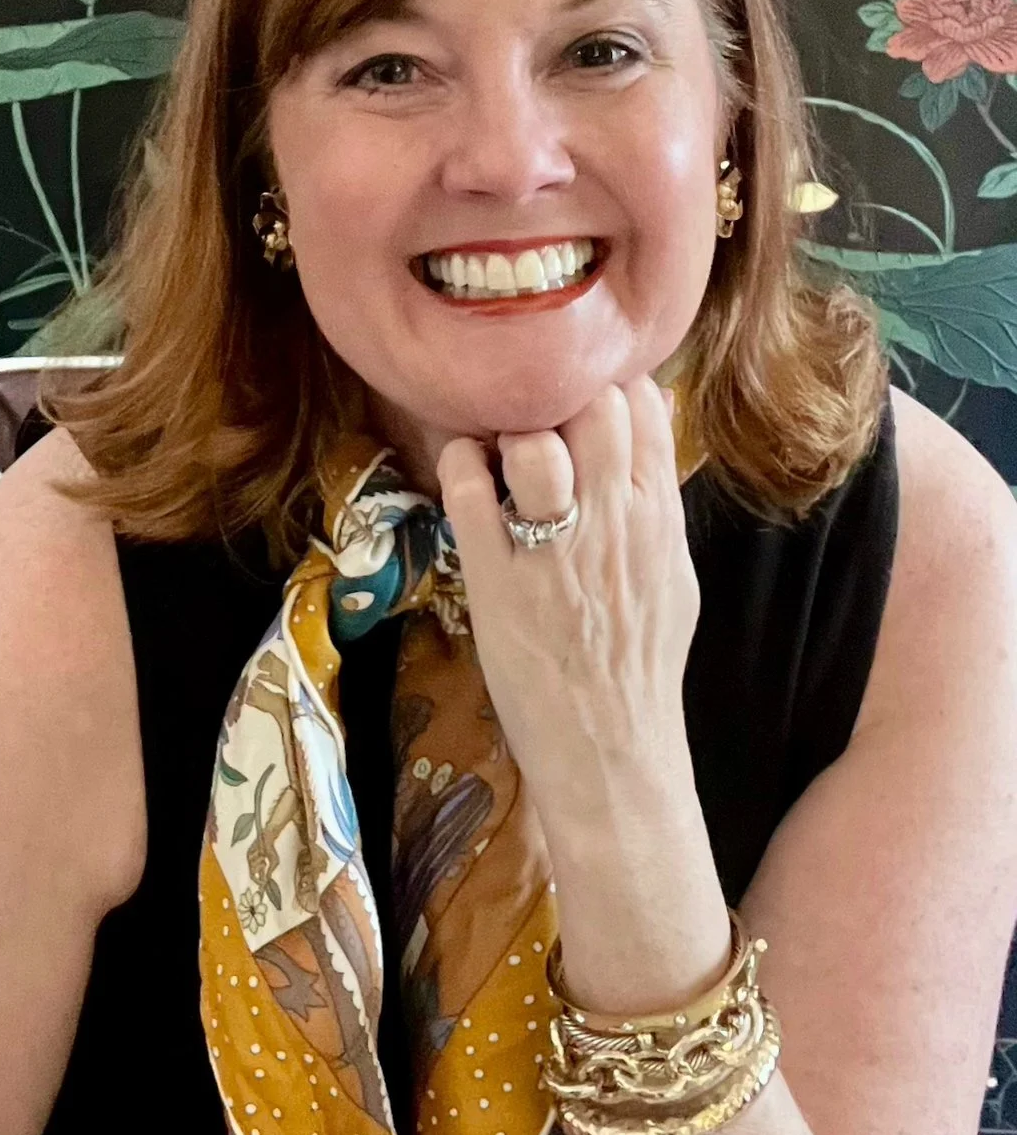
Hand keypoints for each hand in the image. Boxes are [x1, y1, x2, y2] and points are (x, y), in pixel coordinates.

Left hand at [435, 377, 699, 856]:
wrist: (611, 752)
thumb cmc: (638, 667)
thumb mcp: (673, 575)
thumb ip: (660, 502)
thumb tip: (652, 431)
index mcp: (656, 515)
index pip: (641, 404)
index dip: (604, 383)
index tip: (577, 391)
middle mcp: (611, 520)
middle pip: (589, 404)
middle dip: (555, 394)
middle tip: (529, 410)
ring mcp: (551, 548)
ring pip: (533, 438)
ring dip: (508, 427)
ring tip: (498, 444)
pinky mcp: (495, 577)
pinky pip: (470, 488)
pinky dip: (460, 463)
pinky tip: (463, 469)